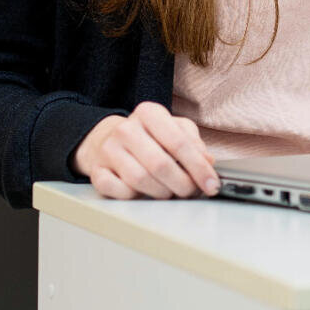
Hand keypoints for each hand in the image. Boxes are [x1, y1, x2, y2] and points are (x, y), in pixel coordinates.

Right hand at [71, 101, 220, 199]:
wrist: (108, 140)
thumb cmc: (148, 137)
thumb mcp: (174, 130)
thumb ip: (194, 143)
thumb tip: (208, 163)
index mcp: (149, 113)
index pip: (179, 142)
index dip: (199, 167)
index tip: (212, 184)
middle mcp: (126, 129)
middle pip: (160, 165)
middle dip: (182, 184)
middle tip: (191, 191)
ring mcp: (109, 150)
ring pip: (140, 180)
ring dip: (161, 192)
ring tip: (168, 190)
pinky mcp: (97, 171)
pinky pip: (121, 192)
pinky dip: (136, 196)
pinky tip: (142, 191)